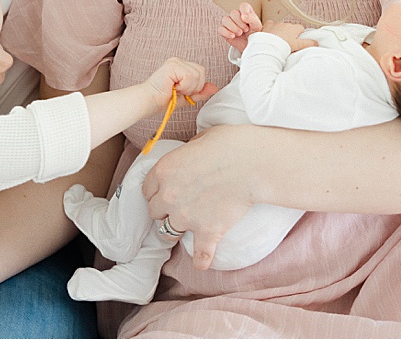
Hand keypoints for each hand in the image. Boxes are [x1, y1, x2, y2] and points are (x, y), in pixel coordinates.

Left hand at [142, 125, 257, 270]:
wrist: (253, 163)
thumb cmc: (230, 143)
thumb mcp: (200, 138)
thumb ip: (187, 152)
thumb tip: (191, 156)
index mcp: (164, 170)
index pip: (147, 189)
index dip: (156, 191)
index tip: (166, 191)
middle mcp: (169, 196)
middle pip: (154, 212)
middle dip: (164, 210)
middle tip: (178, 206)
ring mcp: (186, 217)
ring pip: (168, 233)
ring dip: (176, 231)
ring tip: (187, 228)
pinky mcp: (208, 232)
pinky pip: (200, 255)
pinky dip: (202, 260)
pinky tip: (203, 263)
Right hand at [145, 57, 216, 106]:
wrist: (149, 102)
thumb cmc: (163, 99)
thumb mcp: (187, 97)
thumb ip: (201, 92)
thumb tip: (214, 88)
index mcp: (182, 66)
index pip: (201, 73)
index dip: (196, 86)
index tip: (183, 92)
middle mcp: (179, 61)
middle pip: (201, 72)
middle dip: (194, 87)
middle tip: (179, 91)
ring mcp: (175, 62)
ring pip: (196, 75)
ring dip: (188, 88)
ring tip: (175, 89)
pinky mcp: (172, 65)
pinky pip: (189, 76)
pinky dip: (184, 86)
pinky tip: (173, 87)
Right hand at [218, 2, 261, 51]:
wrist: (251, 47)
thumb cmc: (255, 35)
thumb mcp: (257, 26)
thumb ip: (252, 18)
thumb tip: (244, 15)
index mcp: (246, 13)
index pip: (243, 6)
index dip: (244, 10)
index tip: (245, 17)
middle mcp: (237, 16)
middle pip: (233, 13)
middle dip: (239, 22)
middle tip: (246, 30)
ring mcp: (229, 23)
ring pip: (225, 19)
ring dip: (233, 27)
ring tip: (240, 33)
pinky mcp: (224, 31)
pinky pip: (220, 29)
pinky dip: (226, 32)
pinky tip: (233, 36)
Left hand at [261, 20, 317, 53]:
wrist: (268, 46)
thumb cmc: (283, 46)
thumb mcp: (298, 46)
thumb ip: (308, 43)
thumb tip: (316, 43)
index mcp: (294, 28)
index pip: (300, 28)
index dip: (300, 34)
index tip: (298, 40)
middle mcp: (285, 24)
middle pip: (291, 27)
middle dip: (290, 32)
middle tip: (289, 42)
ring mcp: (276, 24)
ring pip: (280, 25)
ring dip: (281, 30)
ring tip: (279, 40)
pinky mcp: (267, 26)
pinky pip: (270, 24)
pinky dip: (270, 27)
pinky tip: (270, 33)